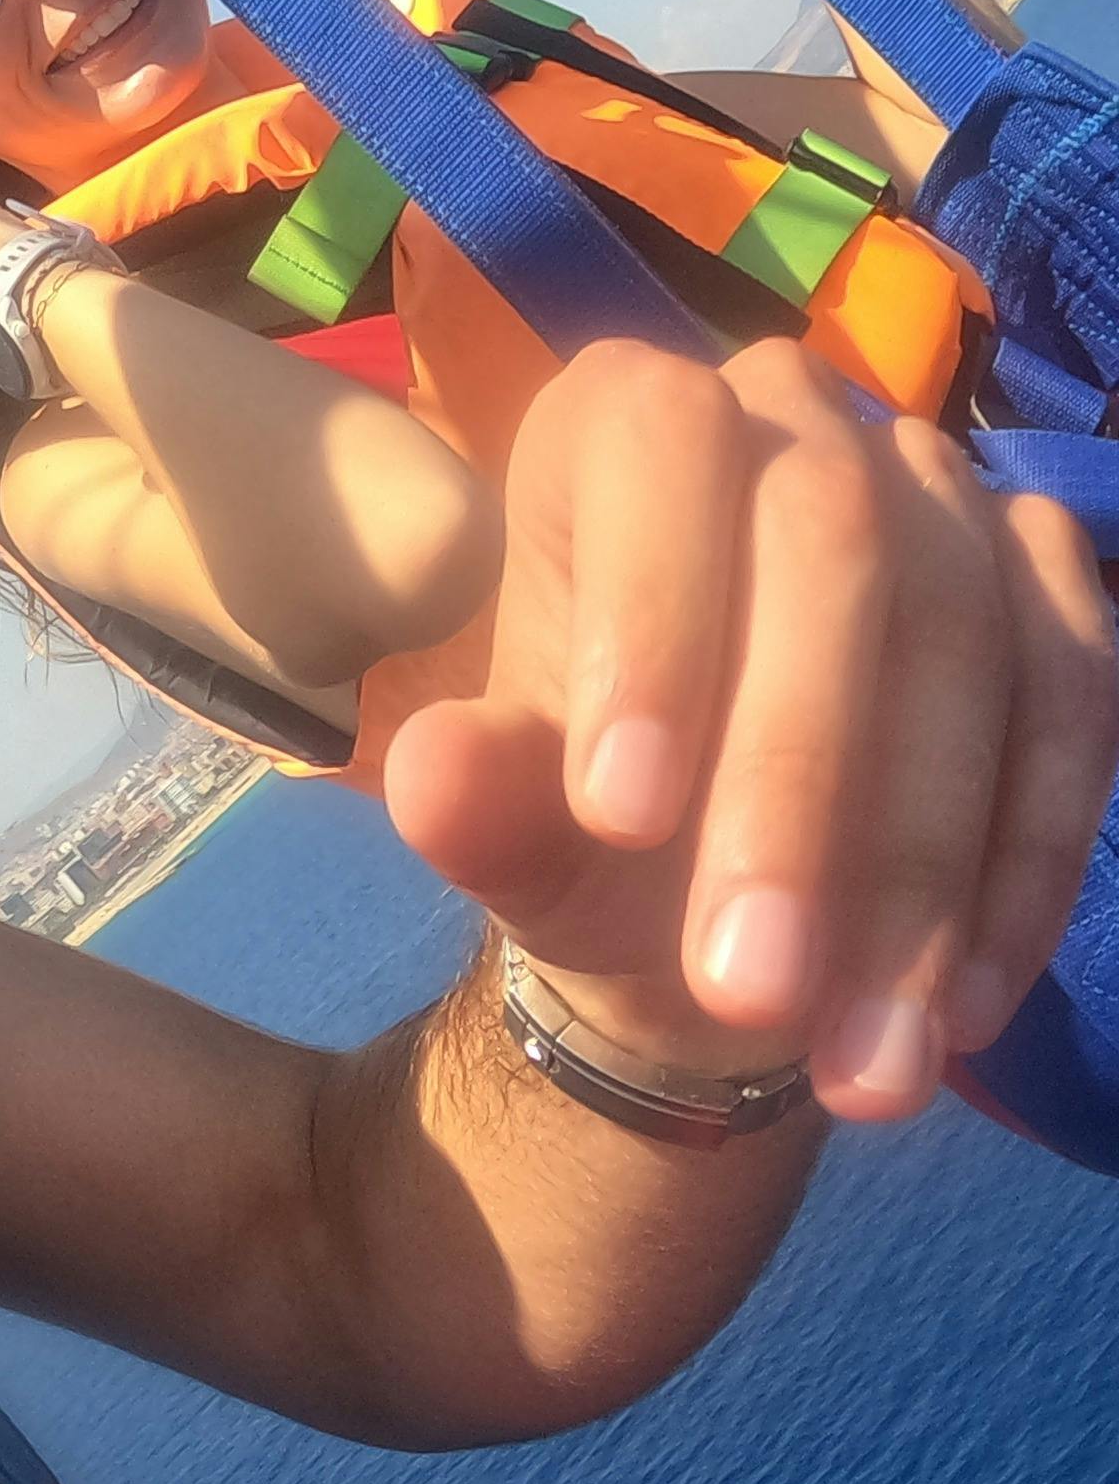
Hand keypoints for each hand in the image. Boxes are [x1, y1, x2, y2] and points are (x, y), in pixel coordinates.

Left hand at [386, 341, 1116, 1122]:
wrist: (715, 894)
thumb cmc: (595, 827)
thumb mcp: (516, 831)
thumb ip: (474, 804)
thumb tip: (430, 780)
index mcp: (620, 423)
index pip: (657, 455)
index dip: (652, 624)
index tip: (615, 816)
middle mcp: (795, 421)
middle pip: (834, 551)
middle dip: (794, 784)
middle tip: (745, 985)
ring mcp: (944, 497)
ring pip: (969, 648)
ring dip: (922, 874)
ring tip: (859, 1061)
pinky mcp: (1052, 599)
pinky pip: (1073, 709)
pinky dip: (1022, 869)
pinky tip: (960, 1009)